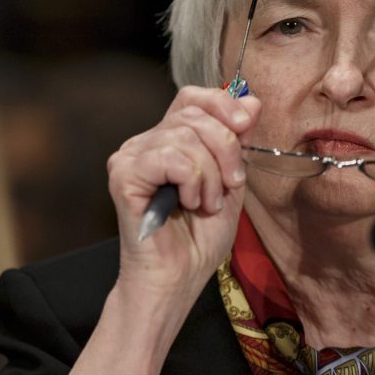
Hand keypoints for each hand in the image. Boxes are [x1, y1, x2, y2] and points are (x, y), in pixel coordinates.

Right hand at [106, 86, 260, 305]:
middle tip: (231, 185)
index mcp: (171, 139)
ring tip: (207, 203)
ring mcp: (131, 156)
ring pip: (185, 136)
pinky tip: (188, 203)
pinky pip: (169, 157)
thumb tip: (251, 100)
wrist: (180, 276)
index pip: (192, 97)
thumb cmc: (202, 235)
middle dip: (226, 148)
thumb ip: (238, 141)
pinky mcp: (123, 175)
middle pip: (194, 114)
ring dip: (210, 174)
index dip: (222, 103)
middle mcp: (146, 142)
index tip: (245, 125)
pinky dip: (191, 181)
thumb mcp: (231, 180)